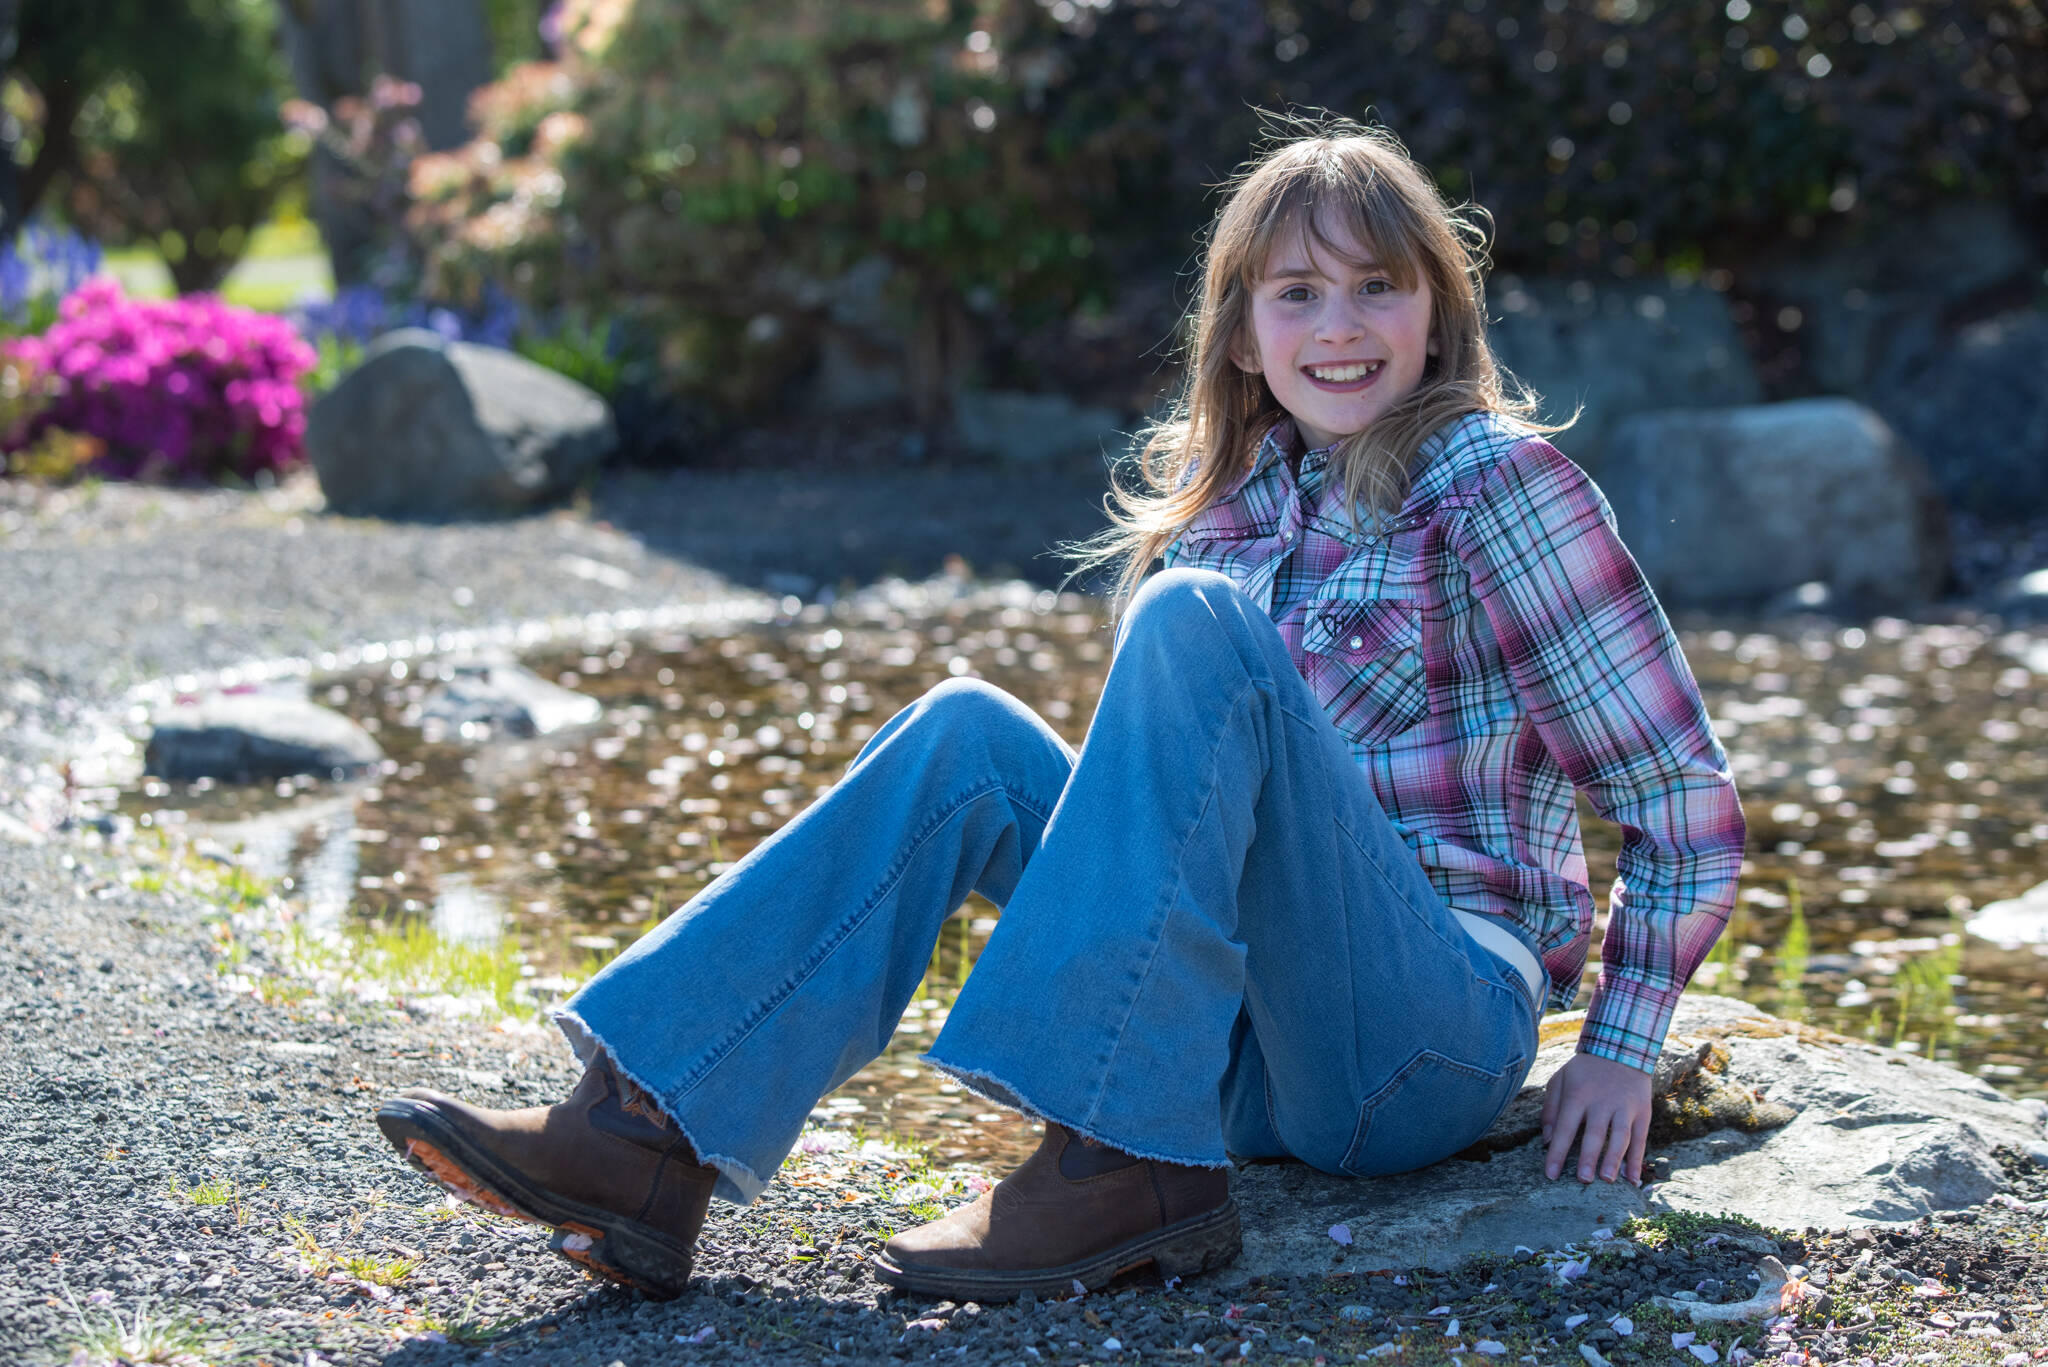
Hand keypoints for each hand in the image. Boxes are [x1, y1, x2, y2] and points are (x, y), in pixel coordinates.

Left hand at [1541, 1052, 1651, 1184]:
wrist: (1621, 1048)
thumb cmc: (1584, 1071)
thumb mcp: (1560, 1080)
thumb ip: (1551, 1109)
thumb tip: (1547, 1140)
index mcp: (1577, 1095)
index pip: (1565, 1127)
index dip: (1557, 1152)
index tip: (1551, 1174)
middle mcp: (1601, 1102)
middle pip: (1594, 1133)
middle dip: (1588, 1158)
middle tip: (1583, 1180)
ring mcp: (1624, 1107)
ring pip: (1620, 1136)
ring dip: (1614, 1160)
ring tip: (1607, 1180)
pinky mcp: (1643, 1111)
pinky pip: (1641, 1139)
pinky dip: (1637, 1159)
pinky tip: (1633, 1178)